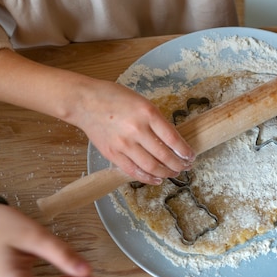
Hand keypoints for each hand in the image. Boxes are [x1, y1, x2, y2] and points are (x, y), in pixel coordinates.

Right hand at [0, 49, 193, 186]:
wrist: (85, 102)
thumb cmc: (114, 98)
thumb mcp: (141, 102)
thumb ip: (156, 120)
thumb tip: (173, 141)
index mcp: (147, 113)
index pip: (173, 138)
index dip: (185, 151)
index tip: (191, 156)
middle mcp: (137, 130)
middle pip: (164, 155)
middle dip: (179, 164)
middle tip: (186, 166)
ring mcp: (124, 144)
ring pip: (151, 166)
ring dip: (166, 172)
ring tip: (174, 173)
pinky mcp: (113, 154)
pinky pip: (134, 171)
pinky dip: (148, 178)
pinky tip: (157, 179)